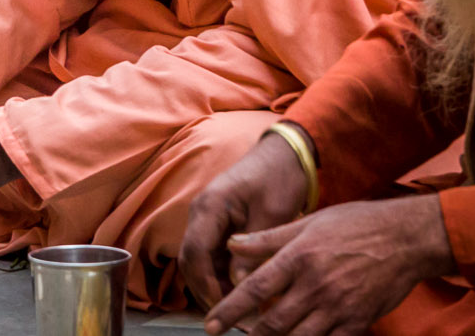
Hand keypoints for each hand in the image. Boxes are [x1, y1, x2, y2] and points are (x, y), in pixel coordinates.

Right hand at [180, 127, 313, 310]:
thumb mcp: (271, 215)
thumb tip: (242, 288)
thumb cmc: (278, 178)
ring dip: (214, 287)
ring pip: (199, 263)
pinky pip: (211, 259)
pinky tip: (242, 294)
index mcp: (210, 206)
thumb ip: (254, 250)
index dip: (206, 284)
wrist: (283, 156)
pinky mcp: (216, 228)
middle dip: (207, 291)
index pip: (195, 252)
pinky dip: (222, 278)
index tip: (226, 307)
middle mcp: (200, 214)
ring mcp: (206, 221)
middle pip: (190, 261)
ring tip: (240, 312)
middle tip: (233, 318)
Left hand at [202, 194, 451, 335]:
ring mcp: (338, 306)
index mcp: (299, 257)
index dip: (230, 309)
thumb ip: (267, 238)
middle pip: (274, 322)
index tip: (210, 324)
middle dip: (250, 334)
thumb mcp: (307, 223)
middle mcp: (316, 285)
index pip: (255, 289)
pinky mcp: (358, 321)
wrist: (405, 238)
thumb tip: (231, 243)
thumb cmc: (354, 225)